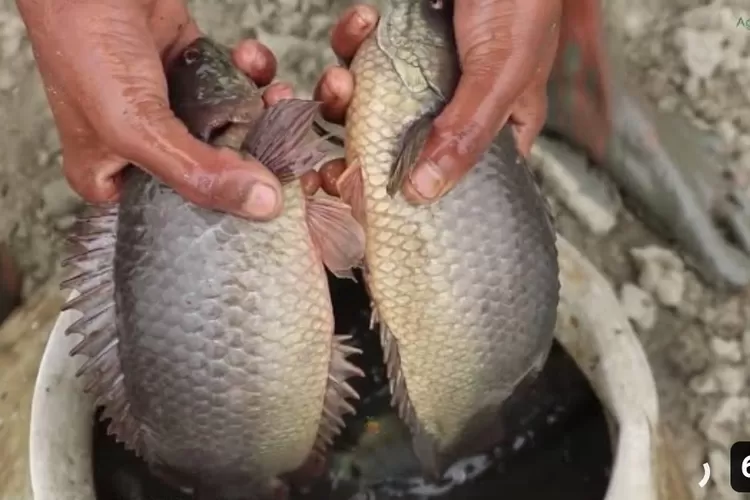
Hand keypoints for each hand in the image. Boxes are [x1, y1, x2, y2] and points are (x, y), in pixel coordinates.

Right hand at [16, 0, 297, 219]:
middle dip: (254, 155)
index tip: (269, 205)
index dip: (226, 211)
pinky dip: (250, 71)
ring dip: (262, 110)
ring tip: (276, 96)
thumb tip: (263, 205)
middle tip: (285, 148)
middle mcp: (143, 147)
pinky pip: (233, 83)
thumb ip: (197, 171)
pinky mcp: (190, 68)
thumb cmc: (85, 45)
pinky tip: (249, 58)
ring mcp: (170, 108)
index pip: (180, 214)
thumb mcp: (135, 127)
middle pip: (213, 171)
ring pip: (230, 125)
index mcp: (113, 177)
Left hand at [316, 1, 560, 203]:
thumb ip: (466, 133)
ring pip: (373, 103)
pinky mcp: (397, 39)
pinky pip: (363, 52)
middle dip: (364, 149)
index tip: (374, 203)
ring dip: (346, 93)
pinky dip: (352, 40)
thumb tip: (424, 192)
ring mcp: (423, 74)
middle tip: (337, 157)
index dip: (416, 196)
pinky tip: (362, 22)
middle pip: (403, 147)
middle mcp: (456, 105)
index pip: (456, 178)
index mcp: (496, 126)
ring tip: (342, 78)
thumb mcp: (502, 73)